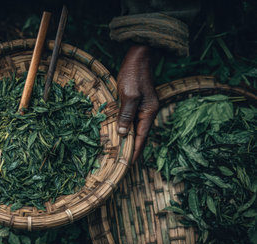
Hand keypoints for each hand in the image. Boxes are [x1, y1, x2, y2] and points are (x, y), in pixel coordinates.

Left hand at [117, 45, 158, 162]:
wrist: (139, 55)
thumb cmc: (134, 74)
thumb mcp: (129, 95)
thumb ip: (126, 115)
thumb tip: (122, 134)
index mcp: (149, 112)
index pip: (142, 137)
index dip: (135, 151)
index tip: (129, 164)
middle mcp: (148, 111)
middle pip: (139, 134)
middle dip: (131, 147)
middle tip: (121, 161)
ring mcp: (143, 106)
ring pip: (134, 126)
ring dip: (127, 137)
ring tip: (118, 150)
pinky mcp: (136, 100)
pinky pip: (130, 118)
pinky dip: (125, 126)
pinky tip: (118, 131)